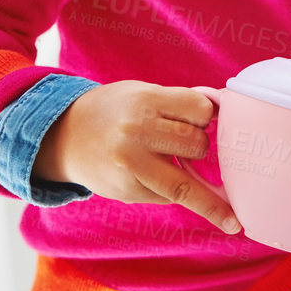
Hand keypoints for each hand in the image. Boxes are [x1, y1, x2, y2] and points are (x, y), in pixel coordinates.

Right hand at [32, 81, 239, 233]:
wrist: (63, 137)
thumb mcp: (144, 93)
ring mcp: (130, 167)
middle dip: (199, 145)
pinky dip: (172, 190)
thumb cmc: (116, 111)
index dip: (207, 116)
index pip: (201, 110)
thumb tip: (227, 107)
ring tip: (201, 184)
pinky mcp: (126, 191)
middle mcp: (136, 134)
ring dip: (197, 180)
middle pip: (198, 145)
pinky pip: (168, 197)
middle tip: (184, 142)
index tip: (203, 118)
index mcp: (145, 101)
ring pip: (187, 184)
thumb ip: (182, 102)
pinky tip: (157, 178)